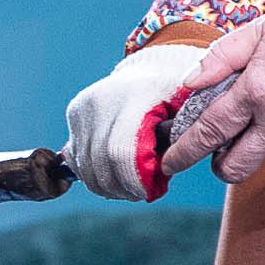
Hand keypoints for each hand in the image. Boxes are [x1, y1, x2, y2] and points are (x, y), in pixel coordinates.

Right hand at [62, 41, 209, 201]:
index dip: (134, 179)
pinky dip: (93, 173)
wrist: (152, 70)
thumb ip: (183, 136)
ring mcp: (85, 107)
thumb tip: (171, 165)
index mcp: (136, 95)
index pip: (122, 151)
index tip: (152, 190)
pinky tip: (113, 177)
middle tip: (142, 193)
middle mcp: (103, 99)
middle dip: (122, 186)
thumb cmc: (177, 93)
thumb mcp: (190, 109)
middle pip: (101, 161)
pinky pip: (77, 156)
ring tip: (129, 188)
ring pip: (85, 163)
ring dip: (107, 184)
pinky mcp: (75, 113)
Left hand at [155, 0, 264, 185]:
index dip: (184, 151)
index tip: (170, 162)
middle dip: (219, 165)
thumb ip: (221, 57)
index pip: (208, 133)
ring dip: (262, 133)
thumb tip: (191, 82)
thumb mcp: (260, 29)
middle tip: (217, 150)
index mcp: (256, 92)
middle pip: (236, 166)